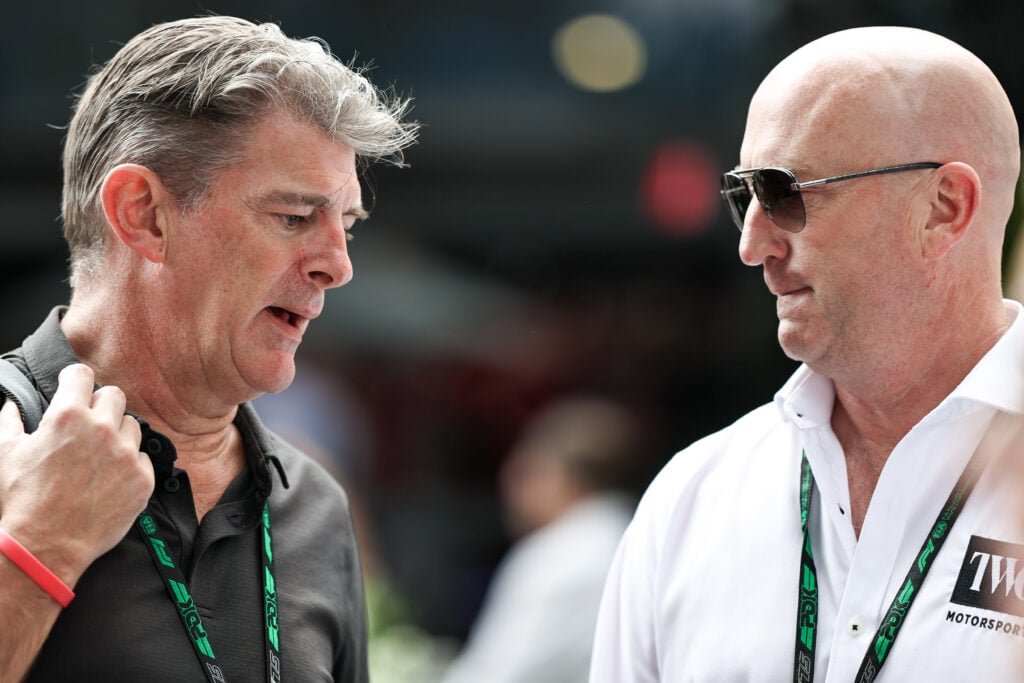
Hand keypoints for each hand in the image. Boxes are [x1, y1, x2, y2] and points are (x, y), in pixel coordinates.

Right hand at [0, 363, 152, 584]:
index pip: (82, 374)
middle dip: (100, 405)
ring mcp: (125, 454)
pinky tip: (109, 479)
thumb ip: (9, 422)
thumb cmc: (21, 501)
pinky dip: (128, 464)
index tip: (74, 388)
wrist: (45, 547)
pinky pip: (142, 458)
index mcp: (67, 416)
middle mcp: (102, 429)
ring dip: (117, 435)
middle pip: (114, 395)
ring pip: (131, 426)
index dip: (75, 380)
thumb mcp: (5, 454)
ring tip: (97, 457)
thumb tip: (10, 405)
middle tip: (88, 425)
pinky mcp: (142, 478)